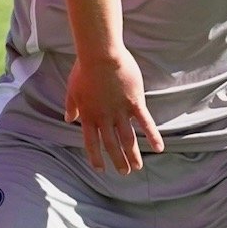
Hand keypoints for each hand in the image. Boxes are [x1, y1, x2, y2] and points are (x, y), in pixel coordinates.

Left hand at [65, 48, 162, 173]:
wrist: (100, 54)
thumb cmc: (84, 68)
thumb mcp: (72, 89)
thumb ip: (71, 106)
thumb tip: (67, 118)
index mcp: (88, 115)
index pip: (91, 142)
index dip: (96, 157)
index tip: (100, 169)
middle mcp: (104, 118)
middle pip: (111, 144)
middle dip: (118, 160)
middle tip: (124, 173)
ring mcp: (120, 111)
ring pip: (127, 138)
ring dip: (133, 155)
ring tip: (138, 167)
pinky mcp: (135, 102)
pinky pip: (145, 122)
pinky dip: (152, 136)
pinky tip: (159, 148)